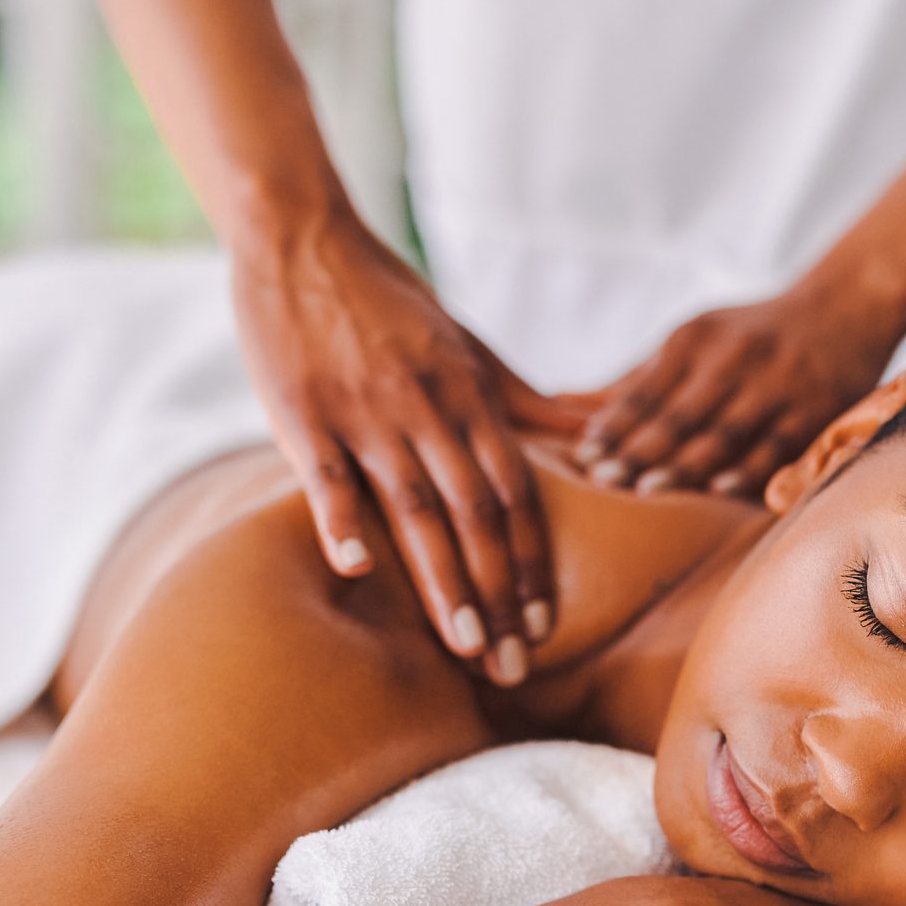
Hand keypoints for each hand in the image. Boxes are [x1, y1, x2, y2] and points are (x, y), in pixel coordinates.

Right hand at [231, 216, 588, 681]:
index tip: (544, 628)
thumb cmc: (390, 300)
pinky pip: (327, 474)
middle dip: (501, 595)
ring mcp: (366, 412)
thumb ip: (529, 400)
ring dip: (443, 581)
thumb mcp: (469, 345)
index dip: (532, 564)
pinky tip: (355, 569)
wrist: (303, 238)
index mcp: (470, 397)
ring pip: (416, 508)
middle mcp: (428, 409)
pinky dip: (341, 520)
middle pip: (477, 517)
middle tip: (514, 668)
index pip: (516, 496)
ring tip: (464, 644)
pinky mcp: (303, 412)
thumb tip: (602, 430)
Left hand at [573, 285, 898, 497]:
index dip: (613, 422)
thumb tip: (557, 403)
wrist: (848, 304)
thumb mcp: (693, 341)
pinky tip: (717, 489)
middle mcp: (732, 358)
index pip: (645, 389)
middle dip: (638, 448)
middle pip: (678, 412)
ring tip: (646, 492)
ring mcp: (775, 384)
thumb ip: (635, 380)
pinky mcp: (815, 407)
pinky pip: (775, 444)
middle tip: (601, 481)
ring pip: (722, 430)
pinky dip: (746, 467)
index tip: (582, 455)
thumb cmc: (750, 335)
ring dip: (684, 463)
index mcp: (694, 340)